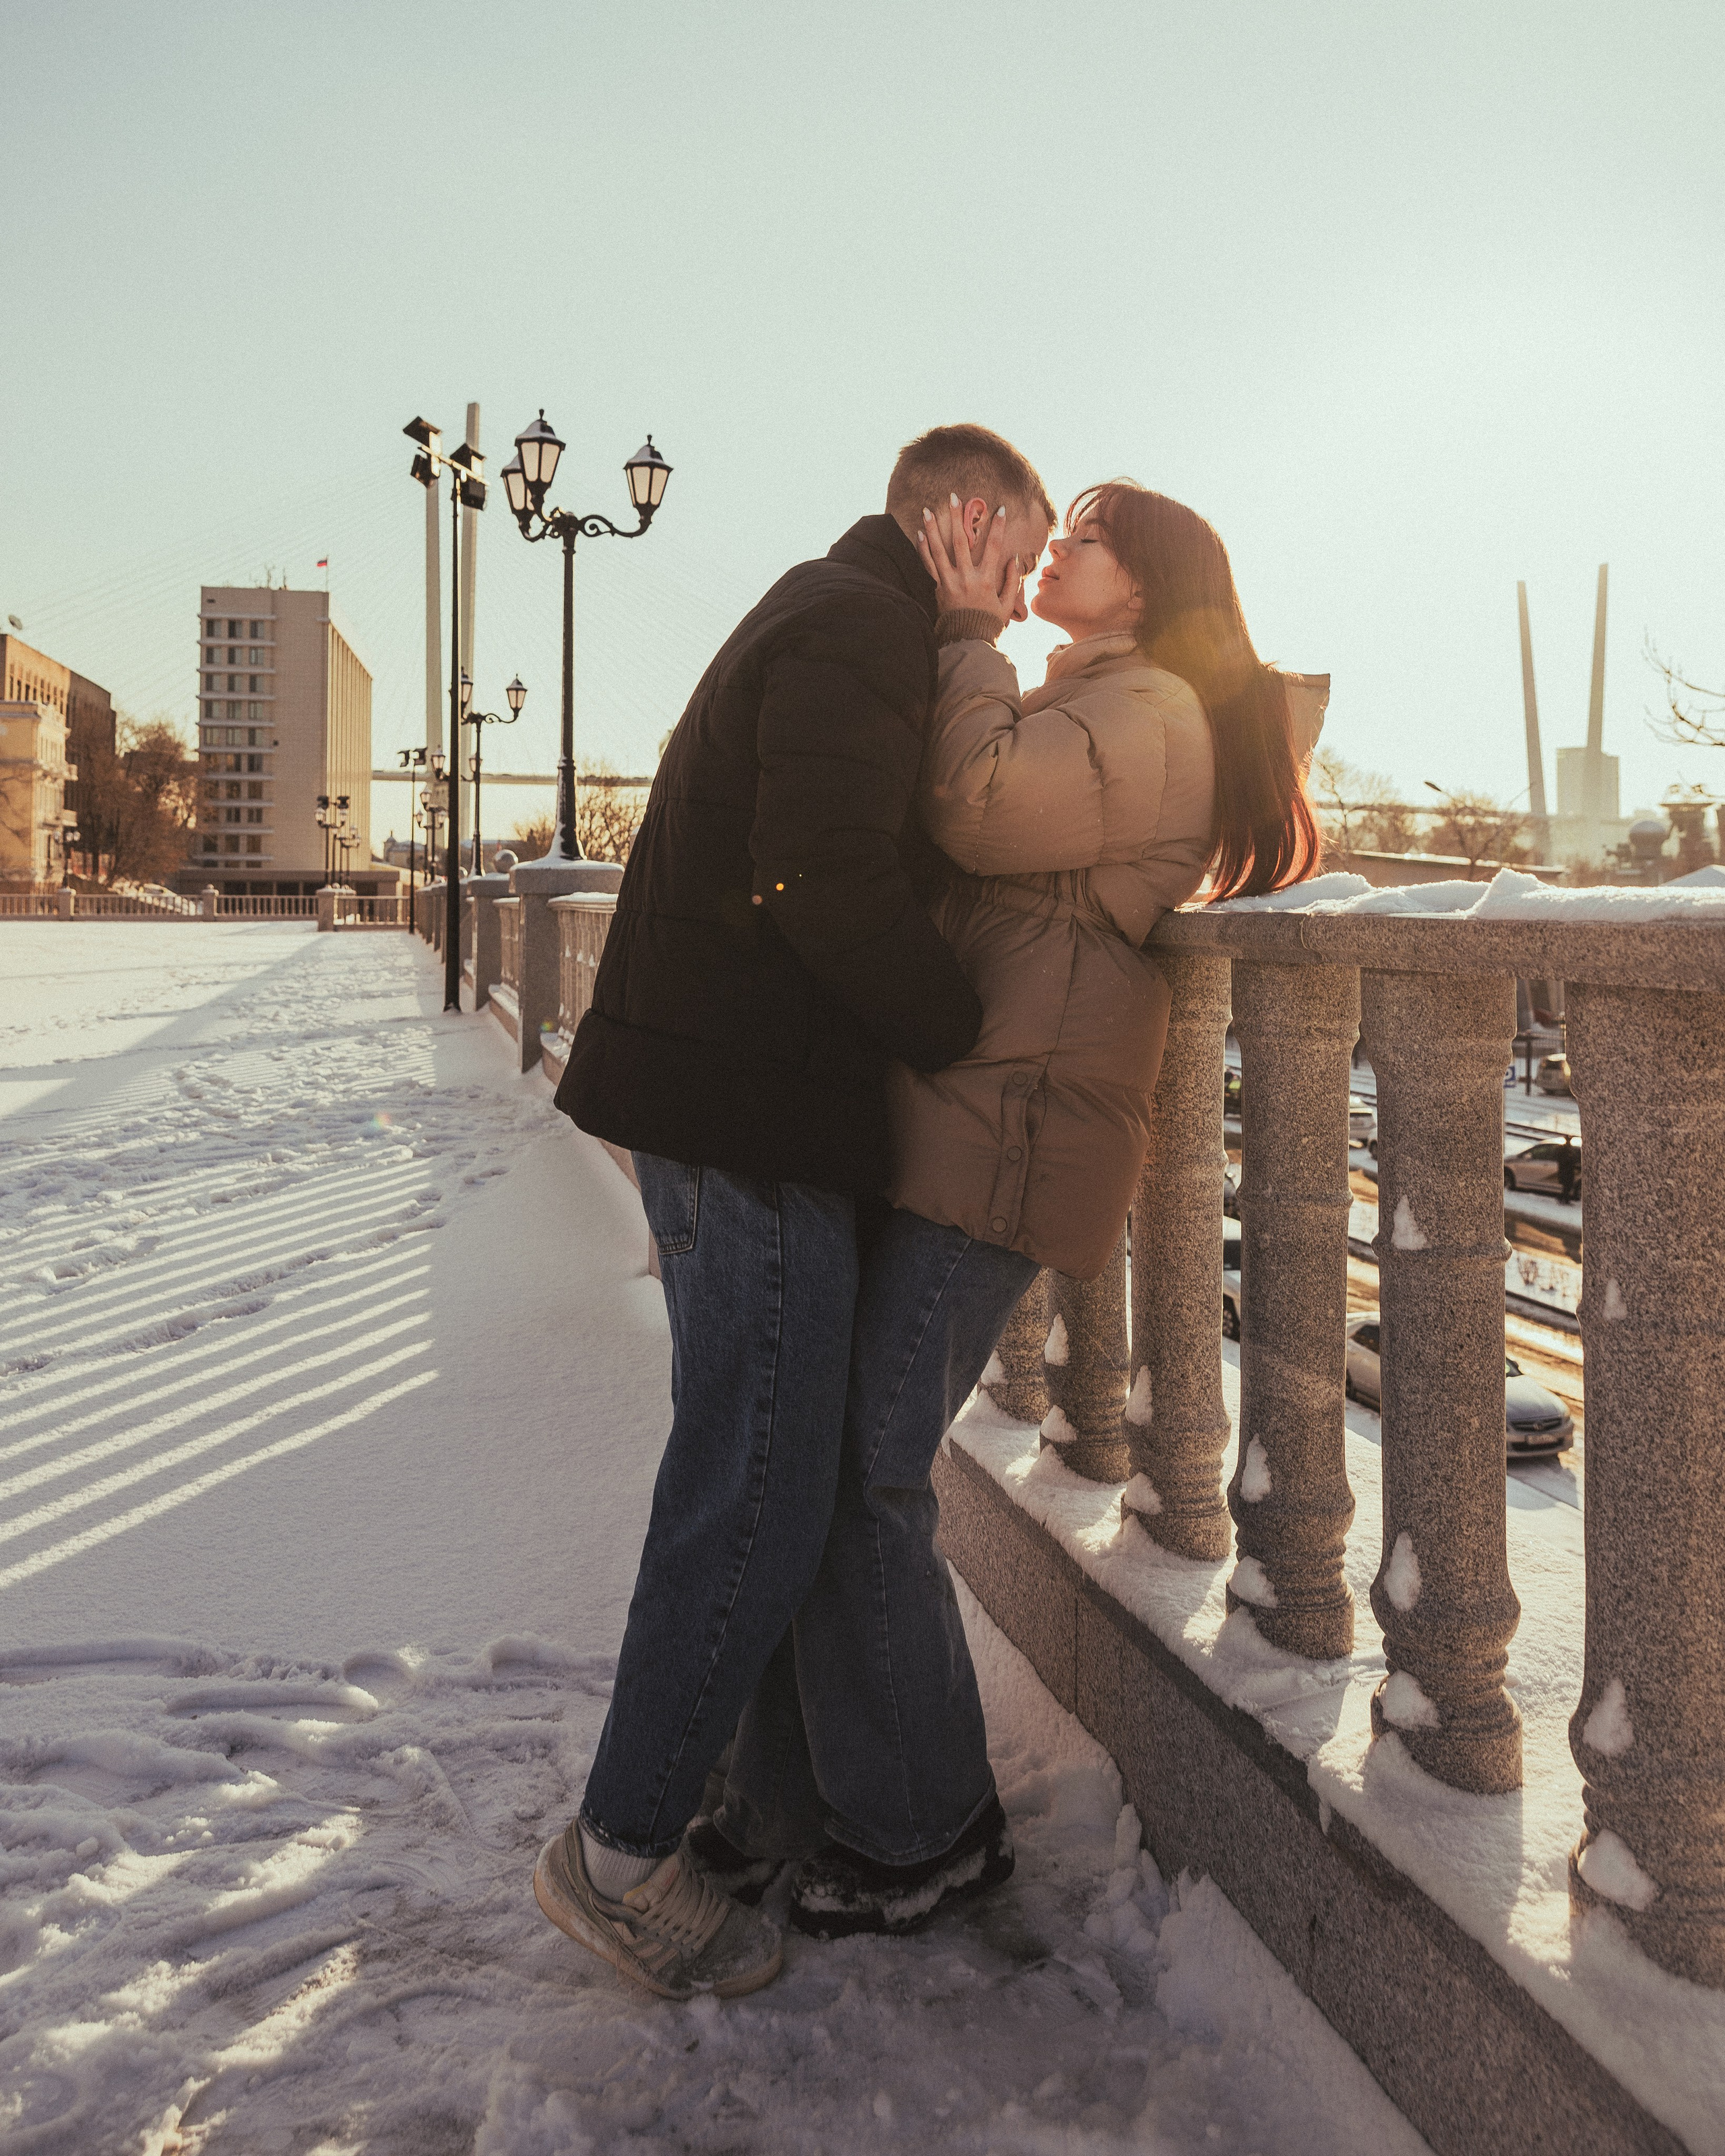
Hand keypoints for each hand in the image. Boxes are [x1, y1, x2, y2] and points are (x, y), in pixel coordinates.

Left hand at [914, 495, 1022, 629]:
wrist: (967, 642)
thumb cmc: (989, 623)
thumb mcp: (1007, 605)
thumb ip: (1013, 582)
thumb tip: (1014, 560)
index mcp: (986, 580)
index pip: (994, 547)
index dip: (998, 527)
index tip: (1000, 509)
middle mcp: (966, 578)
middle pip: (961, 541)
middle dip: (958, 517)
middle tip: (953, 496)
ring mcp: (949, 582)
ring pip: (939, 550)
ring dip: (933, 528)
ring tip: (927, 510)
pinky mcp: (938, 588)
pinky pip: (929, 565)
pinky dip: (923, 549)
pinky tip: (920, 533)